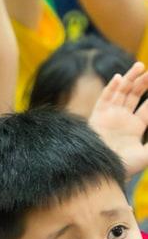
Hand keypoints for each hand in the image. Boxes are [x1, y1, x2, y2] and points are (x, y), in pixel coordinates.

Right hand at [88, 62, 147, 177]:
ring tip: (140, 67)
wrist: (101, 171)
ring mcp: (109, 117)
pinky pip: (104, 99)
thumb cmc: (124, 166)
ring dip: (129, 79)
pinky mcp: (97, 117)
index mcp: (136, 128)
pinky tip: (119, 78)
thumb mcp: (147, 154)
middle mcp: (122, 119)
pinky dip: (110, 89)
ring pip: (121, 93)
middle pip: (135, 96)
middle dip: (144, 83)